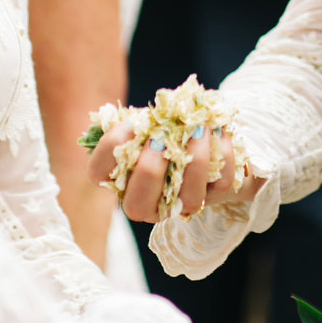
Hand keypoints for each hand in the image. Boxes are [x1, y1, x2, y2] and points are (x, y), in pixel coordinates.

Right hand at [86, 118, 264, 222]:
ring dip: (195, 160)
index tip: (131, 125)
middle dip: (148, 170)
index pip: (99, 174)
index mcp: (123, 178)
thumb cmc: (169, 129)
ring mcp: (184, 203)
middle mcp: (149, 201)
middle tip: (160, 138)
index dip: (109, 151)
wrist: (209, 139)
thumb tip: (142, 115)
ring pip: (188, 198)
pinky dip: (223, 151)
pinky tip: (218, 130)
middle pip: (136, 206)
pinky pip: (222, 182)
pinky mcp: (217, 195)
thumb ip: (140, 120)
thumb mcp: (150, 121)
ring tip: (197, 126)